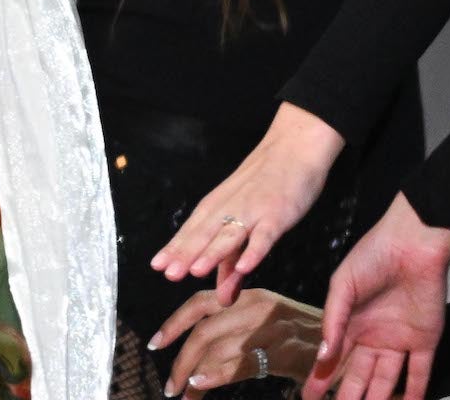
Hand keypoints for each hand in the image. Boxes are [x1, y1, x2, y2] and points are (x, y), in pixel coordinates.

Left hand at [152, 104, 345, 300]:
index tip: (157, 266)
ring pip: (230, 234)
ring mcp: (253, 211)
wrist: (293, 148)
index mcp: (217, 207)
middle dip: (186, 254)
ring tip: (196, 271)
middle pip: (205, 234)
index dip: (175, 249)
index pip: (192, 231)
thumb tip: (222, 299)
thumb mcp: (245, 224)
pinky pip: (265, 235)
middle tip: (169, 274)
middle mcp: (230, 208)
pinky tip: (246, 267)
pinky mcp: (277, 215)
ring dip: (213, 252)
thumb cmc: (265, 186)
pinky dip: (255, 250)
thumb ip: (232, 263)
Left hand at [152, 286, 321, 394]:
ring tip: (184, 395)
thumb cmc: (302, 339)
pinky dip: (215, 375)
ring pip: (215, 348)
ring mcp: (268, 328)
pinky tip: (201, 386)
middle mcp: (255, 307)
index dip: (173, 323)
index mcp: (248, 296)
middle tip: (170, 385)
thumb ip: (233, 330)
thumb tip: (196, 358)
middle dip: (180, 358)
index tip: (156, 343)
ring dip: (193, 374)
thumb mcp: (265, 322)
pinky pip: (238, 363)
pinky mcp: (280, 351)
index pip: (199, 303)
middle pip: (203, 330)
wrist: (345, 346)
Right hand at [302, 193, 449, 399]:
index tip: (308, 398)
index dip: (320, 380)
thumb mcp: (343, 285)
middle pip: (358, 376)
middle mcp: (372, 337)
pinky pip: (419, 373)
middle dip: (346, 397)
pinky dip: (414, 393)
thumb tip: (323, 356)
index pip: (333, 359)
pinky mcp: (424, 341)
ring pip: (385, 380)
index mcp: (350, 323)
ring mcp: (398, 341)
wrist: (413, 244)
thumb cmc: (373, 255)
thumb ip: (333, 321)